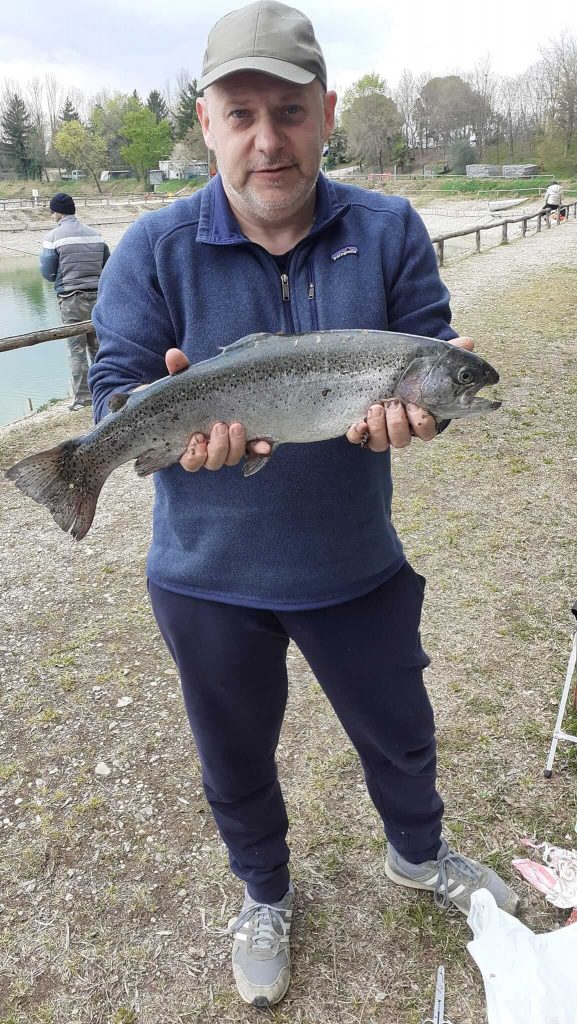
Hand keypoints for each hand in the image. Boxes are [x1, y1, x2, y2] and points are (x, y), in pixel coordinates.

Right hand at [165, 348, 270, 471]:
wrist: (212, 393)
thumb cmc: (192, 393)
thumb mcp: (184, 380)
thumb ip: (178, 370)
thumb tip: (173, 354)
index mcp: (191, 444)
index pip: (191, 461)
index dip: (195, 455)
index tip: (198, 438)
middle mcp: (210, 451)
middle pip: (214, 461)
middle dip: (218, 446)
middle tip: (220, 426)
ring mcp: (229, 449)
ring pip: (231, 459)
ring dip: (235, 446)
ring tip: (237, 426)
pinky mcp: (247, 443)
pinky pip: (253, 452)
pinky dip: (258, 449)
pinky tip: (266, 445)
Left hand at [346, 336, 474, 451]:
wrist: (385, 369)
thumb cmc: (411, 372)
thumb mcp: (429, 361)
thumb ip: (448, 354)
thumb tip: (469, 342)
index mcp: (420, 417)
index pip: (426, 432)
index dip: (421, 423)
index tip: (415, 405)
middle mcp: (401, 429)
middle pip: (402, 441)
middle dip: (397, 423)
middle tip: (394, 403)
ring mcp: (380, 431)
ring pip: (381, 444)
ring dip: (379, 427)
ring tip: (376, 406)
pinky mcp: (361, 428)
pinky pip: (358, 440)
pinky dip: (357, 434)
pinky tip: (358, 423)